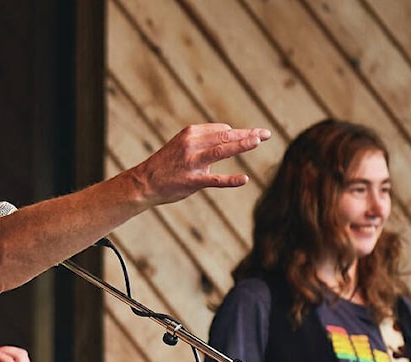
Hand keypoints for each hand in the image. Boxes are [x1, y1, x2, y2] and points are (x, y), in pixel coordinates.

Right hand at [129, 124, 270, 206]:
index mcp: (191, 133)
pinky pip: (215, 180)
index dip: (238, 134)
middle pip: (226, 136)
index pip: (221, 130)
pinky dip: (230, 180)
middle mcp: (192, 144)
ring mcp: (192, 162)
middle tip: (266, 134)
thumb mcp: (182, 144)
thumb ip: (204, 140)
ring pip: (222, 150)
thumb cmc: (166, 164)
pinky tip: (244, 179)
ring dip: (242, 144)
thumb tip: (229, 133)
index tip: (252, 135)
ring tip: (258, 141)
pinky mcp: (192, 181)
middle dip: (248, 134)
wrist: (144, 182)